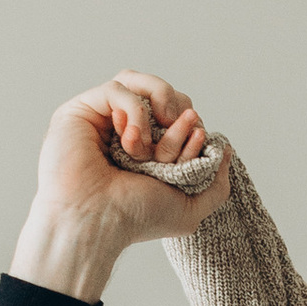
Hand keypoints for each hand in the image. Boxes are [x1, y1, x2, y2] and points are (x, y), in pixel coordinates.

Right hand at [10, 75, 227, 298]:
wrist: (97, 224)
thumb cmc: (136, 219)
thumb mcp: (190, 209)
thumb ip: (216, 185)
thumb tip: (226, 149)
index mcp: (145, 148)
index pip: (175, 114)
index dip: (191, 122)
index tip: (198, 138)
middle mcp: (121, 130)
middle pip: (158, 92)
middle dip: (178, 108)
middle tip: (178, 126)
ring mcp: (100, 119)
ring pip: (136, 81)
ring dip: (159, 99)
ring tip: (159, 128)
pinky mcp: (81, 111)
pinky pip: (117, 89)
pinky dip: (135, 111)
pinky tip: (132, 141)